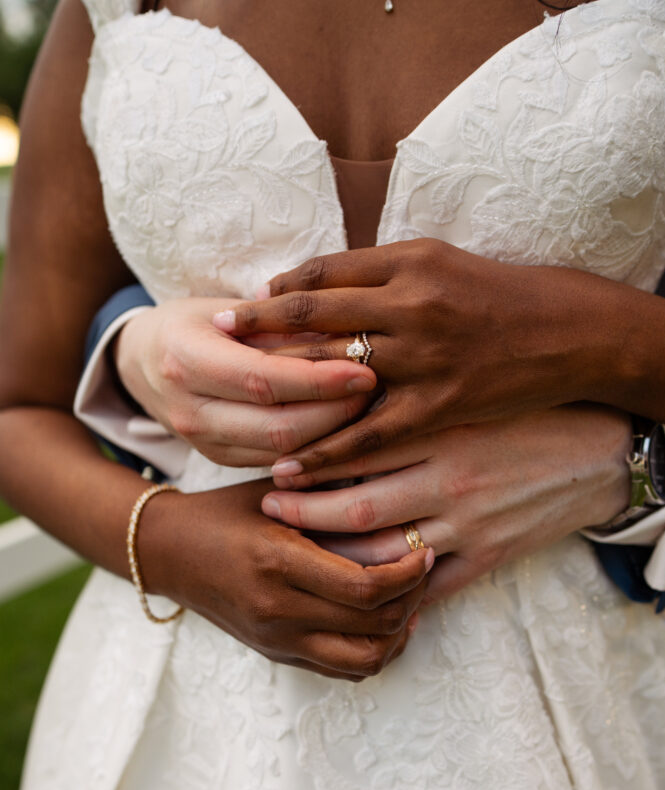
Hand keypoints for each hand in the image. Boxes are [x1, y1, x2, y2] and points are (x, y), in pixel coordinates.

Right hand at [115, 297, 376, 465]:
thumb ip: (277, 323)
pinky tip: (344, 430)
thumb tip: (345, 329)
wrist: (142, 361)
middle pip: (277, 426)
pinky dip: (314, 450)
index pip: (262, 379)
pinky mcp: (219, 460)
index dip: (318, 380)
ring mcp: (202, 441)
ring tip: (368, 410)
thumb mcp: (227, 308)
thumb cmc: (196, 322)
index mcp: (186, 358)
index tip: (364, 371)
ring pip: (281, 454)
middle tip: (377, 391)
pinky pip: (276, 463)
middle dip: (335, 413)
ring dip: (331, 436)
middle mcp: (189, 408)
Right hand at [139, 478, 432, 679]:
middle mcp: (278, 610)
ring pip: (365, 660)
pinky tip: (382, 622)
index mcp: (278, 563)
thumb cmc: (224, 511)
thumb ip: (331, 493)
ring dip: (398, 634)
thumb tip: (396, 487)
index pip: (365, 587)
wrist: (168, 552)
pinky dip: (374, 652)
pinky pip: (343, 670)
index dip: (409, 574)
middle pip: (374, 626)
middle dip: (413, 599)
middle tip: (425, 571)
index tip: (425, 550)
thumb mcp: (275, 492)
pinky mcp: (279, 653)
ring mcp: (277, 639)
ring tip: (408, 601)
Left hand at [221, 239, 617, 475]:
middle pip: (315, 320)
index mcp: (408, 264)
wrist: (569, 333)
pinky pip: (369, 436)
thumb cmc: (500, 295)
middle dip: (258, 336)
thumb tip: (315, 282)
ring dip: (280, 392)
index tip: (235, 312)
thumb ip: (379, 272)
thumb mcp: (440, 261)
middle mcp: (411, 306)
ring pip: (333, 377)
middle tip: (212, 351)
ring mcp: (425, 359)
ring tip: (234, 407)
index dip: (272, 296)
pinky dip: (326, 452)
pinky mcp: (440, 408)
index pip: (320, 277)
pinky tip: (290, 466)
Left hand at [259, 405, 631, 602]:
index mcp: (442, 431)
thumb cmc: (530, 413)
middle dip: (304, 511)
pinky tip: (360, 592)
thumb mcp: (470, 397)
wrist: (601, 452)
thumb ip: (414, 405)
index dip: (310, 461)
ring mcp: (468, 524)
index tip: (277, 463)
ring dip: (334, 556)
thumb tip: (349, 409)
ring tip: (300, 550)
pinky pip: (430, 587)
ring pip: (382, 553)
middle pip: (356, 507)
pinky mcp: (489, 556)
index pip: (357, 450)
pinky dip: (393, 594)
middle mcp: (449, 480)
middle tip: (269, 507)